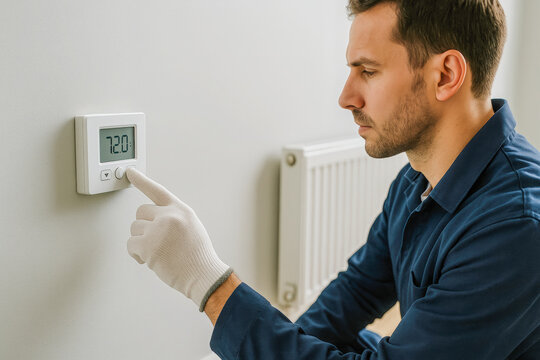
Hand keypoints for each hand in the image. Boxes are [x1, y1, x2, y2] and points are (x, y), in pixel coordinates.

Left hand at [126, 168, 231, 311]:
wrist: (203, 274)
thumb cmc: (198, 256)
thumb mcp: (192, 227)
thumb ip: (174, 218)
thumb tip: (154, 219)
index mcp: (181, 210)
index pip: (157, 191)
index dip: (142, 181)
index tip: (129, 172)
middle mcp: (169, 216)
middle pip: (141, 212)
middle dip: (144, 226)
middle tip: (155, 241)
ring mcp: (158, 229)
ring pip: (134, 229)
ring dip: (141, 242)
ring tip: (158, 252)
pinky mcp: (148, 245)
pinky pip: (131, 244)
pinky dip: (136, 254)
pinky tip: (150, 259)